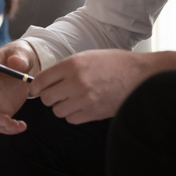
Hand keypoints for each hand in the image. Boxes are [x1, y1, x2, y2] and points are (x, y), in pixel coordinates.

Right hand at [0, 40, 40, 133]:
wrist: (24, 65)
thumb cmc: (19, 56)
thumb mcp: (21, 53)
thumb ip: (19, 57)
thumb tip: (15, 62)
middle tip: (6, 122)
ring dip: (1, 126)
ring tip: (17, 125)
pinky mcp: (1, 110)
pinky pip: (1, 124)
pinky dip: (10, 129)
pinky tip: (21, 126)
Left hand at [31, 49, 175, 124]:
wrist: (140, 75)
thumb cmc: (114, 63)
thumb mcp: (86, 56)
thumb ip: (65, 68)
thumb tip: (46, 80)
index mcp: (73, 64)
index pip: (41, 80)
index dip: (35, 87)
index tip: (36, 89)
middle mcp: (76, 82)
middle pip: (46, 98)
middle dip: (48, 97)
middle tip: (56, 94)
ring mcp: (85, 99)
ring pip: (58, 111)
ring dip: (61, 107)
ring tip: (72, 99)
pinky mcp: (94, 113)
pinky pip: (72, 119)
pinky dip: (73, 115)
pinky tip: (82, 106)